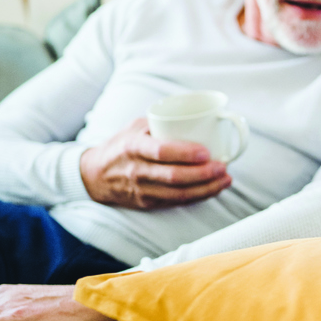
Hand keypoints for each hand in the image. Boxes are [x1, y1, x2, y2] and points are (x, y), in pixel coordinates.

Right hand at [80, 117, 230, 208]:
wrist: (95, 175)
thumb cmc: (121, 146)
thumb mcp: (135, 127)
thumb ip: (162, 122)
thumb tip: (198, 117)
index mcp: (133, 146)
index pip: (161, 151)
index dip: (186, 153)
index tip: (207, 152)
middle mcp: (137, 170)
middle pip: (175, 176)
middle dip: (204, 174)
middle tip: (223, 166)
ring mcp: (142, 190)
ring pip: (179, 194)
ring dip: (207, 188)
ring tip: (226, 180)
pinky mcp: (148, 203)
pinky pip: (177, 202)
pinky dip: (198, 197)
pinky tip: (213, 189)